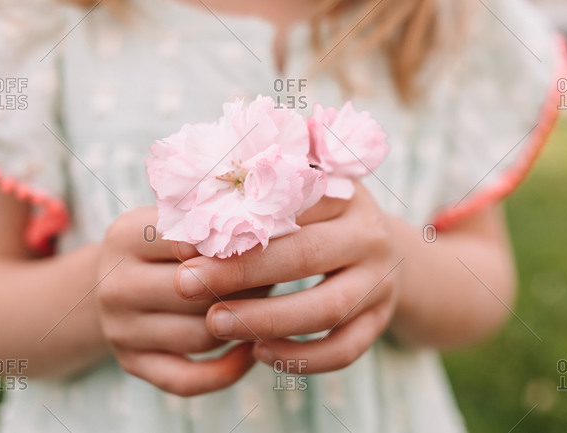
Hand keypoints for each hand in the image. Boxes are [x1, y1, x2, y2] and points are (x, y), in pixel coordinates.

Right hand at [96, 207, 256, 395]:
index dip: (233, 245)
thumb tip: (268, 229)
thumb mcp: (176, 220)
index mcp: (124, 237)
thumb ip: (211, 221)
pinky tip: (251, 350)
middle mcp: (115, 285)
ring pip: (202, 335)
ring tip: (269, 306)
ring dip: (243, 324)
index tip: (263, 243)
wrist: (118, 281)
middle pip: (197, 293)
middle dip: (245, 285)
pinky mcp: (131, 364)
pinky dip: (227, 370)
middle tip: (277, 275)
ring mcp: (120, 330)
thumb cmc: (165, 244)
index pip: (188, 242)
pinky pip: (188, 379)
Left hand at [176, 184, 402, 373]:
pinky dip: (302, 358)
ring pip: (327, 309)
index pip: (288, 207)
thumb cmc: (318, 224)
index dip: (234, 226)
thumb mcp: (297, 203)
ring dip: (267, 320)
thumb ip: (252, 208)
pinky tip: (259, 353)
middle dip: (242, 273)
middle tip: (187, 285)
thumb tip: (185, 235)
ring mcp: (380, 282)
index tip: (186, 245)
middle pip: (306, 255)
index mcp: (343, 195)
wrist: (381, 252)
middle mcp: (369, 236)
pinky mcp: (380, 321)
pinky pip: (344, 350)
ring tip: (215, 324)